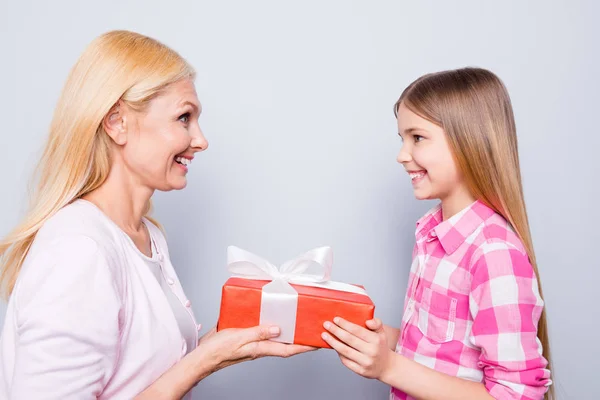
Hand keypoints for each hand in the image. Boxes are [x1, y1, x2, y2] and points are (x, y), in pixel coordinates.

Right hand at [198, 325, 316, 371]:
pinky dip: (269, 324)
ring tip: (296, 321)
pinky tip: (269, 315)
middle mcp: (259, 346)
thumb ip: (259, 333)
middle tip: (311, 330)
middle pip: (284, 344)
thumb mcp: (239, 338)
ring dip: (285, 330)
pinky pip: (261, 330)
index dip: (304, 347)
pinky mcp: (244, 336)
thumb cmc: (218, 350)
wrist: (202, 355)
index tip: (317, 343)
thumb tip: (278, 329)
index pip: (288, 349)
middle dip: (299, 338)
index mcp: (260, 348)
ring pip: (274, 336)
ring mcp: (252, 342)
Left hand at [321, 317, 392, 379]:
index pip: (357, 330)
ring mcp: (366, 362)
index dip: (345, 324)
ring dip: (333, 342)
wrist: (386, 366)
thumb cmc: (380, 346)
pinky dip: (338, 353)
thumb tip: (367, 321)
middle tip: (326, 324)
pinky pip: (346, 361)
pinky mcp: (360, 371)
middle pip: (349, 340)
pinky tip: (333, 346)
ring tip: (324, 335)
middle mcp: (371, 351)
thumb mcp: (382, 332)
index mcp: (376, 340)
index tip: (335, 319)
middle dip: (335, 331)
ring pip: (345, 351)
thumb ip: (376, 323)